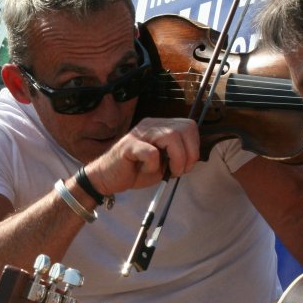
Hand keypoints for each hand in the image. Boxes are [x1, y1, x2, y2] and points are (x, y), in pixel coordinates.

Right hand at [85, 117, 199, 195]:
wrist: (108, 178)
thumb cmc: (136, 170)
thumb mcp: (163, 163)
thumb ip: (178, 156)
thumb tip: (193, 159)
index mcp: (160, 126)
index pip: (189, 126)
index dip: (194, 146)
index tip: (188, 165)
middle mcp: (151, 124)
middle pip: (184, 128)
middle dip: (189, 153)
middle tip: (180, 170)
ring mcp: (139, 133)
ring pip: (171, 137)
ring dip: (177, 159)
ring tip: (168, 171)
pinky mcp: (128, 146)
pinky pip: (151, 153)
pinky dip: (154, 165)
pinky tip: (146, 170)